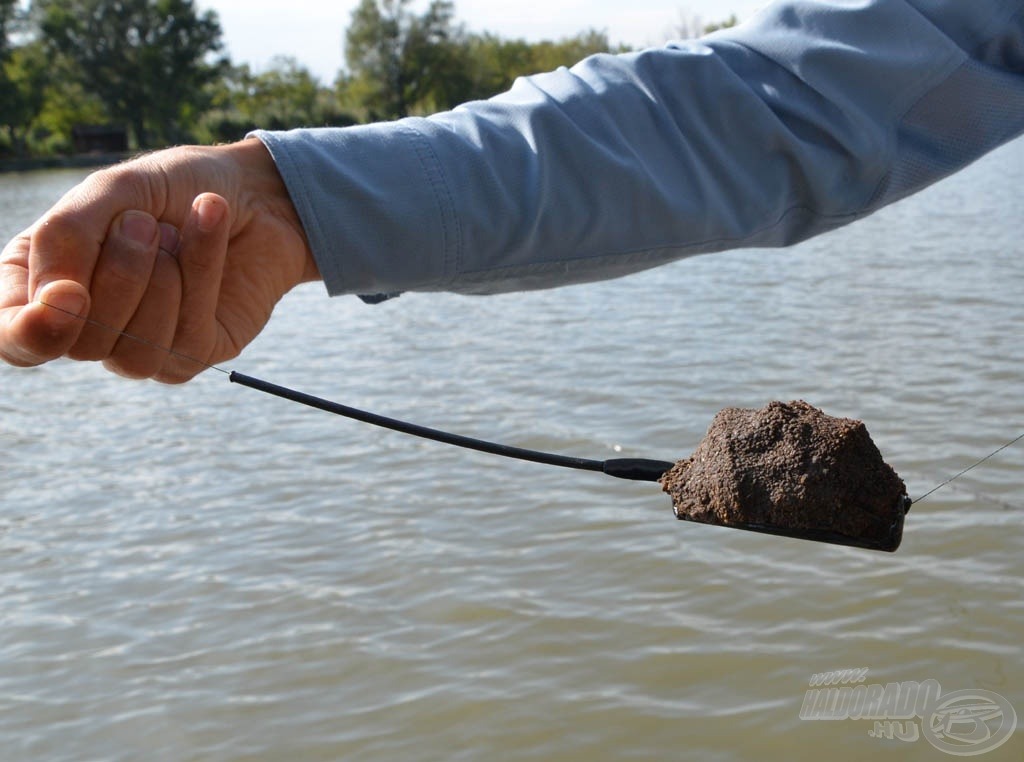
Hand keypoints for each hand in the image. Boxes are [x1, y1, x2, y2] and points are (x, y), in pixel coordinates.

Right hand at [0, 138, 319, 381]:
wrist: (257, 191)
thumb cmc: (175, 188)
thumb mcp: (112, 191)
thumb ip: (67, 234)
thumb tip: (55, 297)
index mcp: (45, 283)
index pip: (14, 338)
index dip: (31, 332)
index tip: (70, 296)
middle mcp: (89, 325)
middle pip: (83, 342)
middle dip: (120, 275)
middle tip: (144, 221)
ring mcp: (142, 347)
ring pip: (136, 352)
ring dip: (162, 280)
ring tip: (172, 230)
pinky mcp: (195, 354)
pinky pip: (188, 336)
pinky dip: (200, 272)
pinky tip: (209, 225)